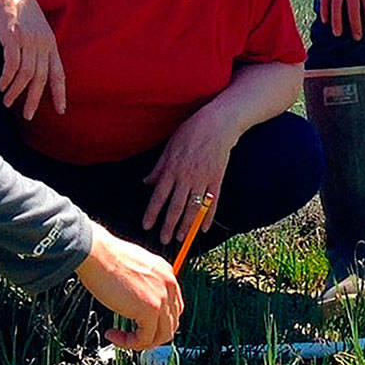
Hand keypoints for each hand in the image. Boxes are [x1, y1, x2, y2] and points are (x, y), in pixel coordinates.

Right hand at [0, 0, 65, 119]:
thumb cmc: (18, 12)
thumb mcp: (34, 30)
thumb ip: (38, 49)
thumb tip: (34, 73)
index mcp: (50, 43)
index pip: (59, 73)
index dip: (60, 93)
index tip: (61, 111)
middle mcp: (42, 42)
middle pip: (41, 78)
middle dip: (34, 100)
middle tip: (28, 116)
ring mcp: (28, 39)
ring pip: (26, 74)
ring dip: (16, 91)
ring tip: (7, 102)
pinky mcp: (12, 35)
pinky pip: (11, 64)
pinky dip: (7, 78)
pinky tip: (1, 86)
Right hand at [75, 224, 181, 349]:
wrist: (95, 252)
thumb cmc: (104, 258)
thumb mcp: (132, 268)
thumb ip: (141, 285)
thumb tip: (136, 305)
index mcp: (165, 273)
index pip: (173, 307)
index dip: (156, 322)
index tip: (138, 326)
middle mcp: (169, 284)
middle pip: (171, 323)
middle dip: (151, 335)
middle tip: (131, 337)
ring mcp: (162, 297)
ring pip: (162, 335)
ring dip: (141, 342)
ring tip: (120, 338)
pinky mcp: (150, 309)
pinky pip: (145, 338)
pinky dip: (129, 343)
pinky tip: (113, 335)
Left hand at [141, 109, 233, 244]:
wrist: (217, 124)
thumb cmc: (190, 132)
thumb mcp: (169, 147)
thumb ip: (159, 167)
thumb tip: (146, 182)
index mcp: (172, 169)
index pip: (159, 196)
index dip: (152, 213)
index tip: (147, 226)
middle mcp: (186, 177)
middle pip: (176, 207)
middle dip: (169, 225)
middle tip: (164, 239)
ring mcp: (203, 180)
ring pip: (193, 208)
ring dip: (187, 225)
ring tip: (181, 238)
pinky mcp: (217, 180)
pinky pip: (213, 203)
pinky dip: (209, 217)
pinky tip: (205, 229)